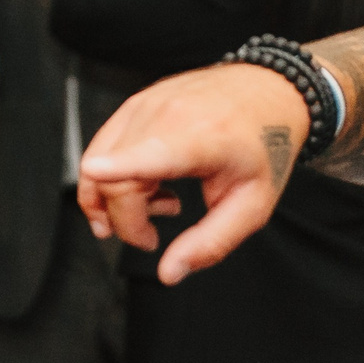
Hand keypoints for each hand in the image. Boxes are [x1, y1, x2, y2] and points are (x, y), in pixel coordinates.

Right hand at [77, 63, 306, 283]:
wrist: (268, 90)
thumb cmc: (264, 145)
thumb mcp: (252, 206)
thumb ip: (210, 244)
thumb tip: (169, 272)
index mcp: (204, 139)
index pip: (153, 153)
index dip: (119, 166)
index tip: (96, 171)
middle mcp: (168, 115)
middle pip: (115, 178)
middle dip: (124, 221)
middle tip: (152, 236)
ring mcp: (145, 105)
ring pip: (98, 163)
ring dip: (114, 200)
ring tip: (155, 205)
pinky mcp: (134, 103)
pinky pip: (102, 148)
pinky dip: (113, 177)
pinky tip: (148, 184)